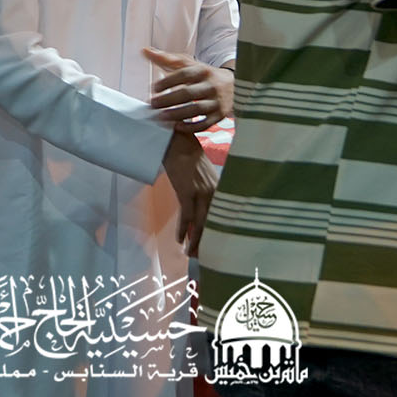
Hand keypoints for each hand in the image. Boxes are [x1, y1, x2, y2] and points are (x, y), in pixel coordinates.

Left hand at [143, 47, 233, 131]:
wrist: (236, 86)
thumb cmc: (205, 75)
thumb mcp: (189, 64)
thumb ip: (166, 59)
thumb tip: (144, 51)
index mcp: (203, 71)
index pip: (184, 74)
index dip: (168, 81)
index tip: (154, 88)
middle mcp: (211, 85)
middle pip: (188, 93)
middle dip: (169, 99)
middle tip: (152, 104)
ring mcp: (216, 101)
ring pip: (196, 109)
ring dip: (177, 114)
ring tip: (161, 117)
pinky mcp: (219, 115)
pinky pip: (205, 123)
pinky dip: (191, 126)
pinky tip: (177, 126)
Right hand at [160, 130, 218, 254]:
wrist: (175, 140)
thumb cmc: (187, 153)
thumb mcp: (202, 172)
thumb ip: (206, 187)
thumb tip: (201, 202)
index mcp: (219, 186)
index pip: (221, 214)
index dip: (218, 231)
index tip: (216, 245)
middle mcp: (213, 191)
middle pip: (213, 222)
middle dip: (207, 241)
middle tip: (203, 256)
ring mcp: (201, 192)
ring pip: (201, 223)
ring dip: (195, 241)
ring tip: (191, 254)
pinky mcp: (187, 192)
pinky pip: (186, 217)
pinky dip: (183, 229)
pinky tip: (180, 240)